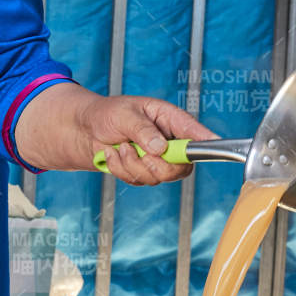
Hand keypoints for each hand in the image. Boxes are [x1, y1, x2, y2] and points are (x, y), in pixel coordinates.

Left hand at [15, 84, 216, 184]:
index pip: (195, 133)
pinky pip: (140, 181)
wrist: (82, 131)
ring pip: (159, 177)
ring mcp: (157, 159)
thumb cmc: (105, 114)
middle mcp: (168, 141)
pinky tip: (113, 155)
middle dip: (157, 164)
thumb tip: (160, 147)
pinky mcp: (143, 172)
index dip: (206, 141)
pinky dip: (122, 170)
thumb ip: (143, 130)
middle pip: (181, 166)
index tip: (213, 144)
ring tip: (119, 147)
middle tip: (138, 151)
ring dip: (133, 165)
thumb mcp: (124, 114)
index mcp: (169, 119)